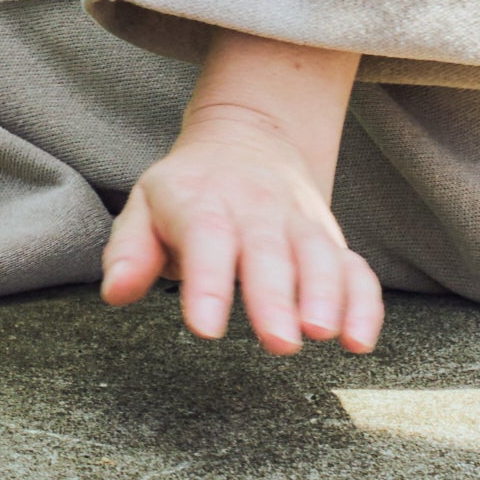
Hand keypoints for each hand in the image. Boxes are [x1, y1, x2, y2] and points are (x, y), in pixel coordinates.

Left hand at [101, 94, 384, 358]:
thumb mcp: (147, 206)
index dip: (207, 283)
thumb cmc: (188, 190)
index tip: (205, 328)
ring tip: (323, 334)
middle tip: (279, 342)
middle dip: (274, 297)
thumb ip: (131, 250)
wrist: (247, 137)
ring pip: (319, 255)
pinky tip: (360, 340)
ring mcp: (299, 223)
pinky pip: (355, 269)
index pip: (205, 239)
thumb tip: (116, 292)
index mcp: (203, 202)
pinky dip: (363, 303)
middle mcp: (256, 209)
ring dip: (325, 295)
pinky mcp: (330, 240)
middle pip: (268, 252)